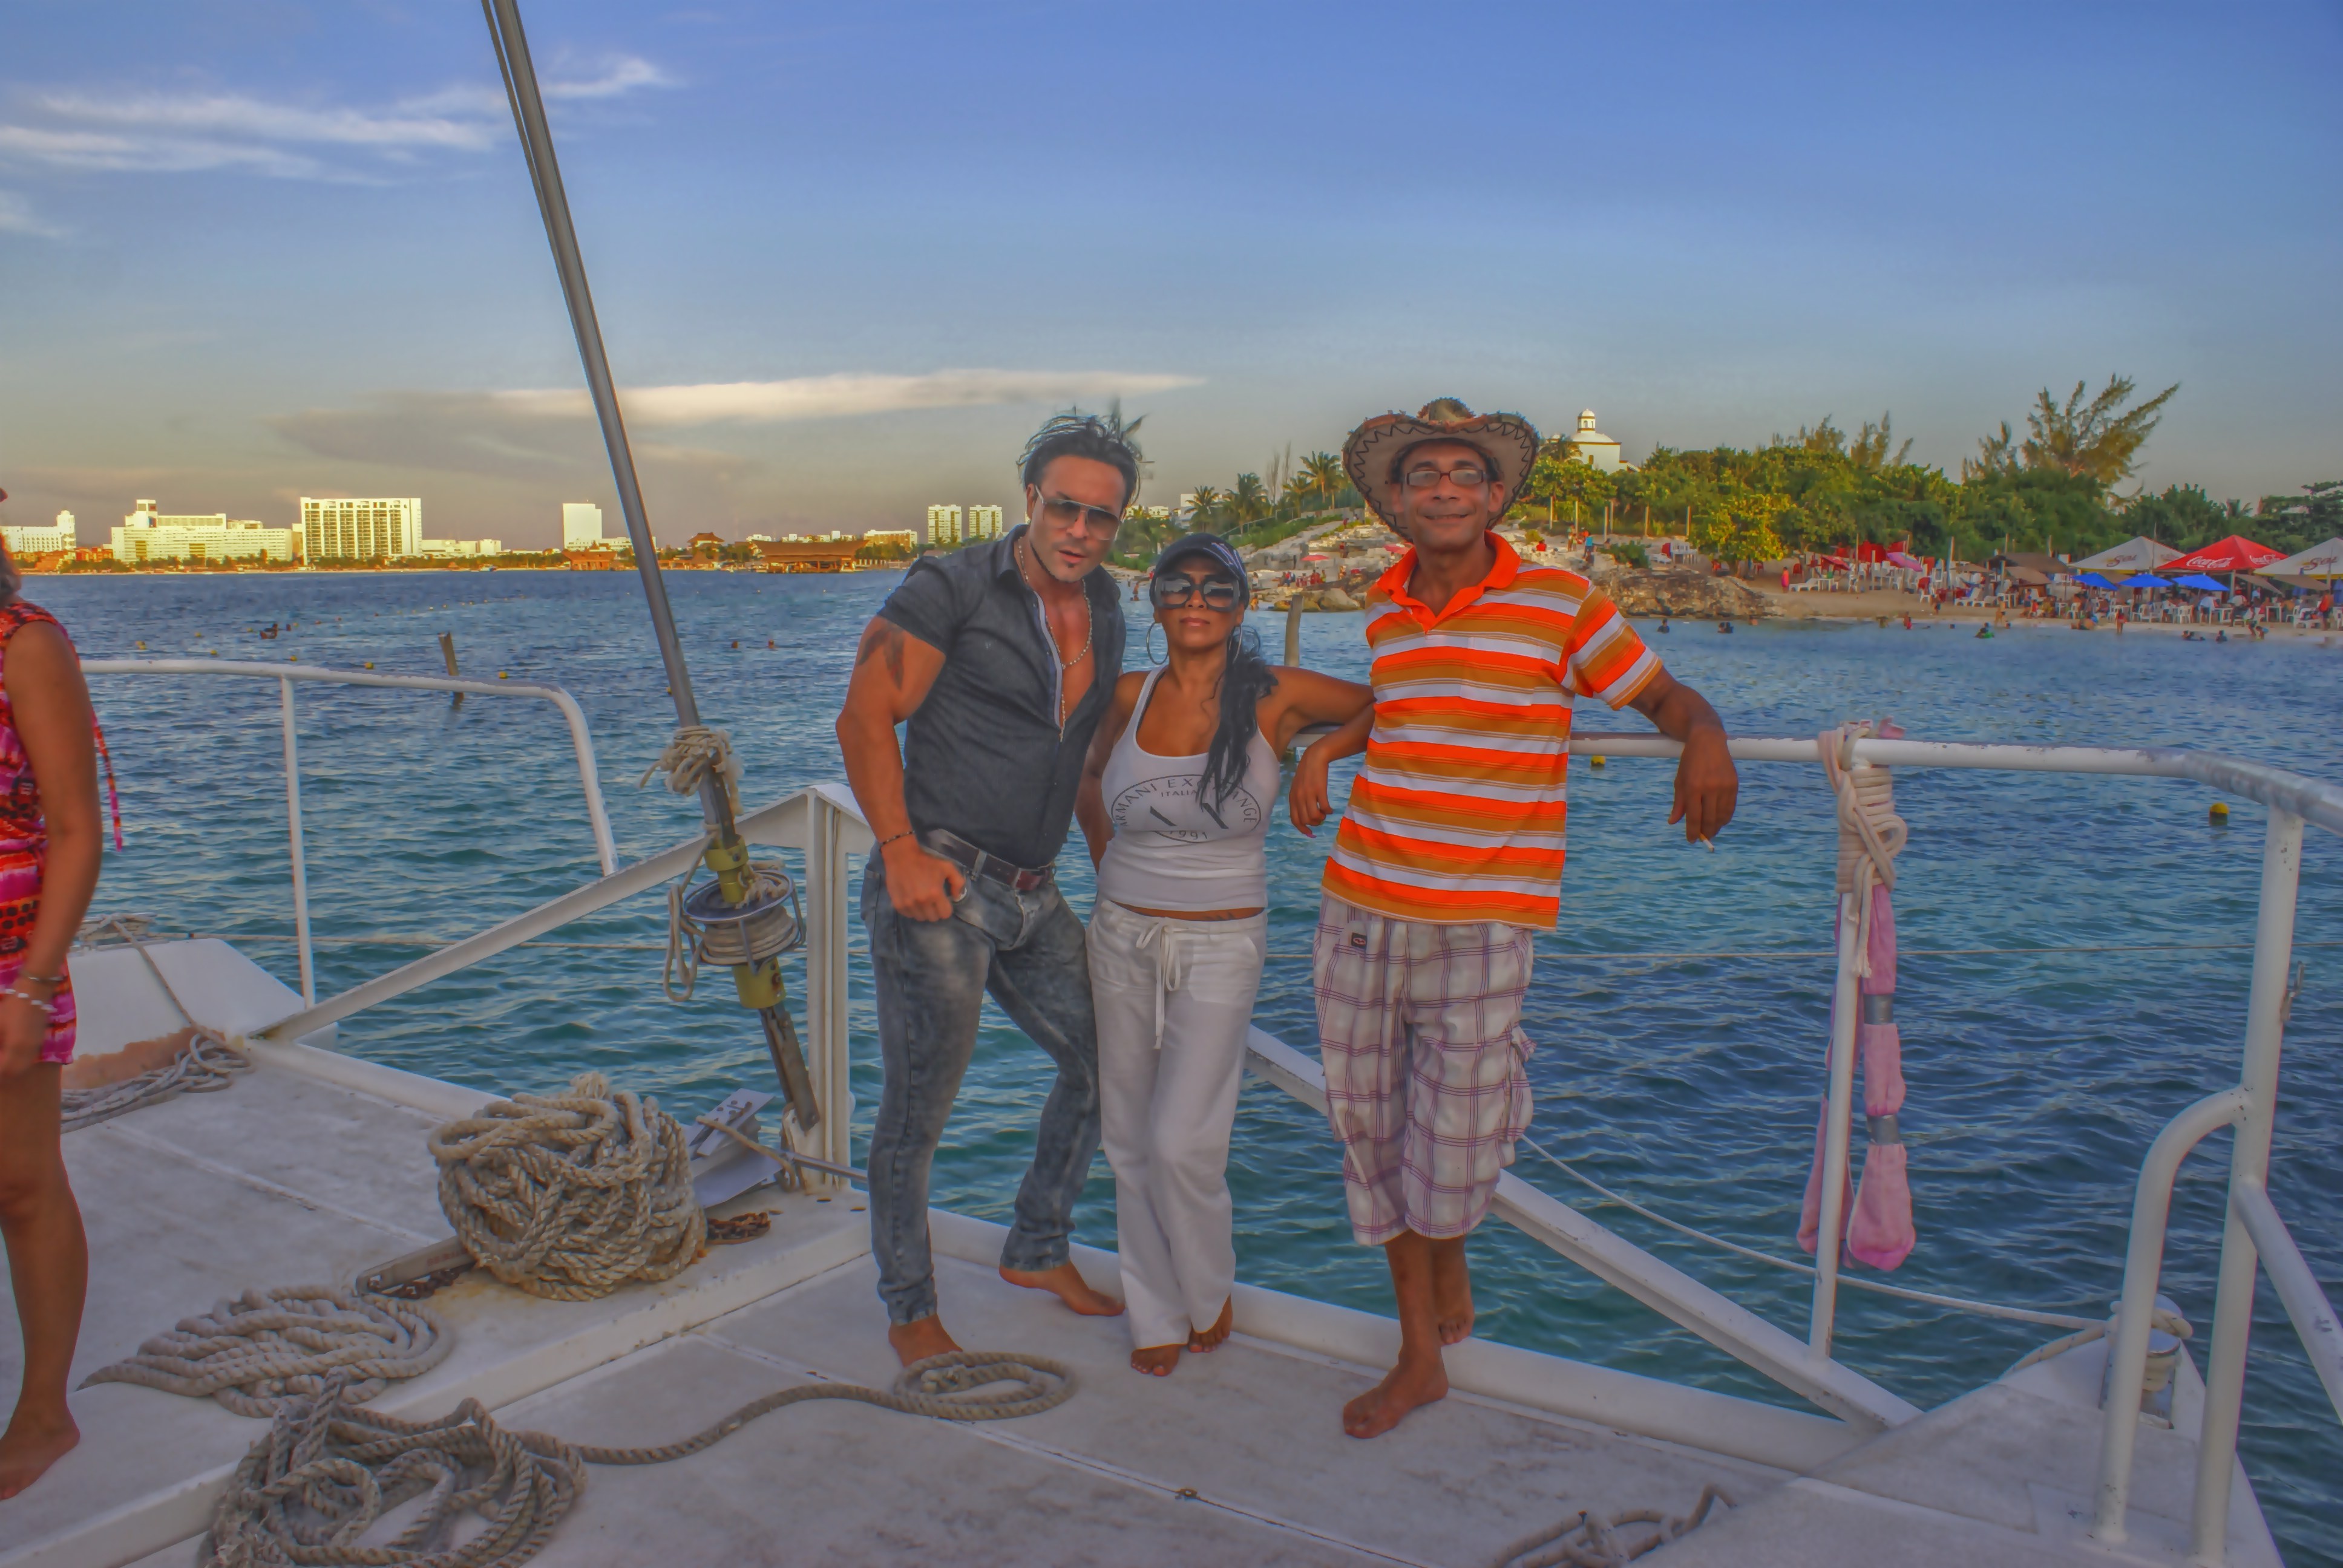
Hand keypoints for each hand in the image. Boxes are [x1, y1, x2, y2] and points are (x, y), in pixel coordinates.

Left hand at [0, 985, 51, 1078]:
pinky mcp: (38, 1040)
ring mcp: (35, 1046)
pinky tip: (10, 1052)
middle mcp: (28, 1051)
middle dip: (4, 1072)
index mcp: (16, 1048)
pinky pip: (28, 1058)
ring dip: (11, 1067)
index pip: (5, 1069)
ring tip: (2, 1059)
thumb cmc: (10, 1008)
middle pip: (15, 1071)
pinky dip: (18, 1060)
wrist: (34, 994)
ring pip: (23, 1066)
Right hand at [883, 837, 965, 921]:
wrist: (901, 856)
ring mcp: (909, 904)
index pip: (945, 914)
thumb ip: (957, 882)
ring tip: (921, 900)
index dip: (946, 908)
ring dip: (923, 911)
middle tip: (932, 900)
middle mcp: (922, 902)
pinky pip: (908, 915)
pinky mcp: (898, 905)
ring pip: (921, 918)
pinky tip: (912, 900)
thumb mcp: (947, 867)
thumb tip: (956, 897)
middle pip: (933, 918)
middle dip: (935, 910)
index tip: (943, 901)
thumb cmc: (925, 861)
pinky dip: (912, 910)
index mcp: (935, 893)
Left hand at [1289, 747, 1334, 835]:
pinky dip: (1328, 811)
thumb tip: (1306, 816)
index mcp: (1292, 798)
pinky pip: (1324, 807)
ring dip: (1321, 818)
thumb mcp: (1297, 788)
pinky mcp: (1319, 790)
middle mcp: (1298, 798)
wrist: (1314, 758)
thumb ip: (1299, 800)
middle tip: (1320, 818)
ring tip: (1325, 813)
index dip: (1302, 828)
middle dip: (1314, 823)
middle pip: (1305, 820)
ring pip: (1314, 816)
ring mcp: (1309, 794)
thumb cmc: (1306, 774)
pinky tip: (1330, 809)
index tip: (1310, 832)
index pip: (1294, 819)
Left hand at [1668, 726, 1738, 842]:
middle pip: (1709, 819)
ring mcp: (1723, 786)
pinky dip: (1725, 817)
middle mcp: (1709, 787)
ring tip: (1711, 831)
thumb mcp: (1680, 781)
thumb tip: (1673, 822)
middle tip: (1703, 838)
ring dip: (1716, 827)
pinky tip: (1720, 821)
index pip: (1693, 817)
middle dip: (1705, 832)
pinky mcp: (1734, 784)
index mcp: (1692, 787)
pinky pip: (1730, 807)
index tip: (1691, 840)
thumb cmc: (1690, 762)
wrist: (1708, 740)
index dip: (1692, 831)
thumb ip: (1678, 803)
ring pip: (1721, 815)